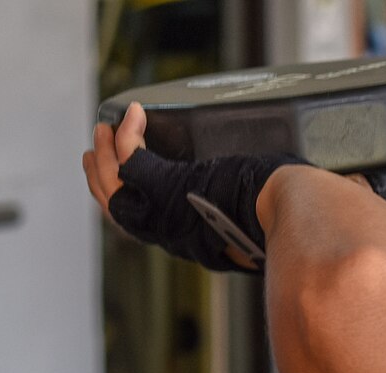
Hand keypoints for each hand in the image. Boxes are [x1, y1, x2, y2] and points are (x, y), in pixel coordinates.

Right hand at [81, 101, 304, 272]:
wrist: (290, 212)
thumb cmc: (283, 216)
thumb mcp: (254, 223)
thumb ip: (242, 219)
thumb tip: (253, 207)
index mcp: (189, 244)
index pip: (144, 226)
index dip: (124, 202)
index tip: (119, 179)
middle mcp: (170, 234)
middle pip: (117, 209)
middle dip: (100, 179)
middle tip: (96, 150)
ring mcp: (165, 213)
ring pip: (114, 185)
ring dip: (103, 155)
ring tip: (102, 130)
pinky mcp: (168, 186)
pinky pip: (131, 158)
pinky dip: (126, 134)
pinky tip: (132, 114)